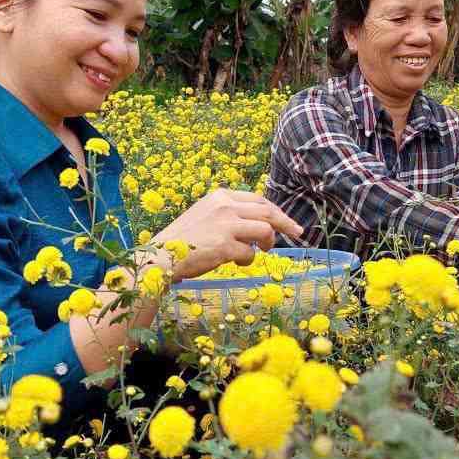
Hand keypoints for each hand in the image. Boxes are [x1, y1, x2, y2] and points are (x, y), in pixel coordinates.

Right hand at [151, 188, 303, 280]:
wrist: (162, 256)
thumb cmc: (184, 240)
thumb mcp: (206, 216)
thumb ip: (229, 215)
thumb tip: (260, 224)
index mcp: (220, 196)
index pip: (257, 199)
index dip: (275, 211)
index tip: (287, 222)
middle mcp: (224, 206)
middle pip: (267, 211)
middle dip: (285, 223)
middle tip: (297, 234)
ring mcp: (225, 225)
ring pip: (264, 230)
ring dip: (266, 243)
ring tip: (259, 252)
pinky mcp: (225, 246)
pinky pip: (250, 253)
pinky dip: (247, 260)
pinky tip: (234, 262)